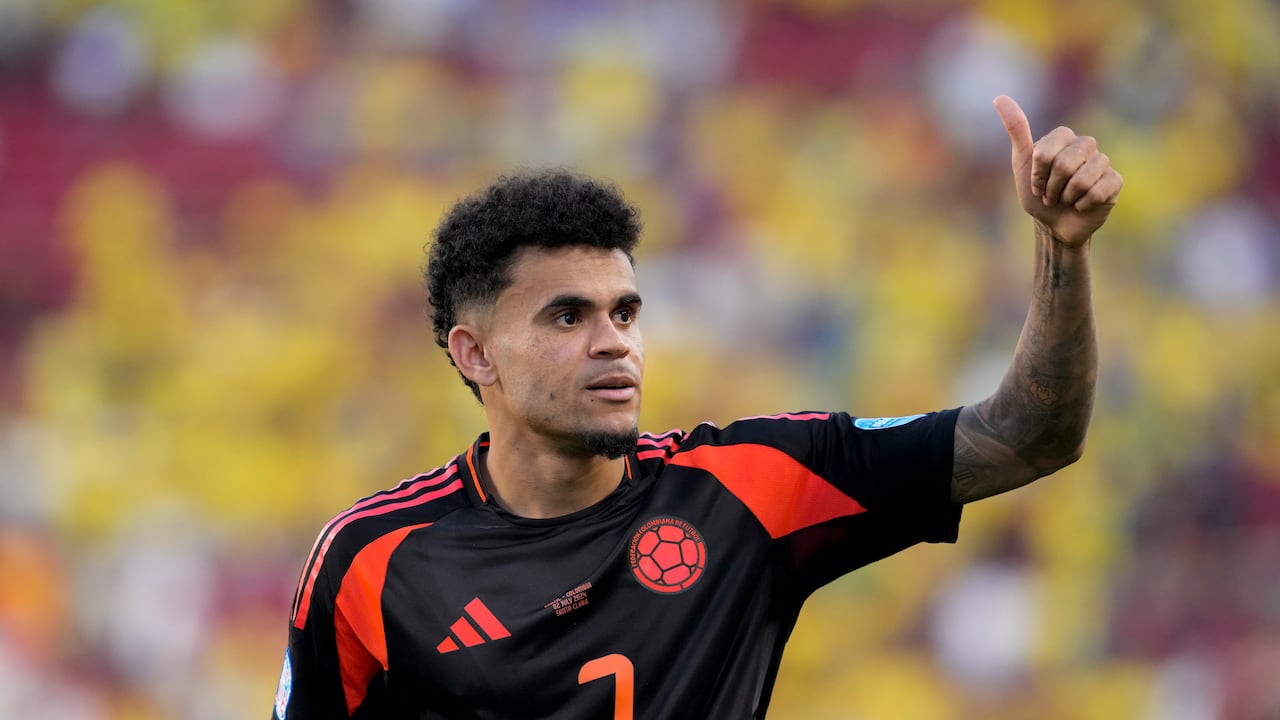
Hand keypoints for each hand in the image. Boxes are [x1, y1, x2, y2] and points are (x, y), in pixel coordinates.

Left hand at [994, 95, 1122, 247]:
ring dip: (1066, 197)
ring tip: (1065, 200)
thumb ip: (1016, 130)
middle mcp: (1086, 145)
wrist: (1053, 225)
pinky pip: (1098, 192)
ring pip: (1082, 179)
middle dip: (1051, 187)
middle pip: (1064, 165)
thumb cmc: (1037, 194)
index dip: (1038, 174)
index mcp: (1064, 137)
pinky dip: (1083, 205)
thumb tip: (1000, 98)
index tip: (1035, 184)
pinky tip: (1082, 205)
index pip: (1046, 152)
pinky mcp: (1115, 182)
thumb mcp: (1022, 163)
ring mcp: (1103, 162)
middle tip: (1051, 195)